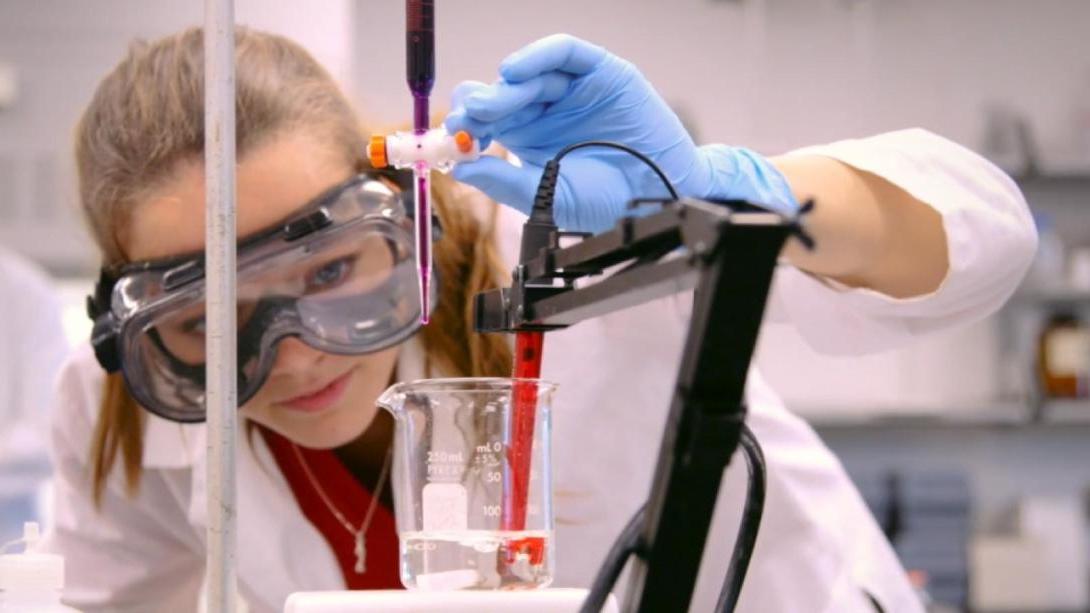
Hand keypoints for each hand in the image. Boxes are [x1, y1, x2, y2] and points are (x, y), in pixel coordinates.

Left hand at [444, 34, 797, 231]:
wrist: (661, 194)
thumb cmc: (610, 200)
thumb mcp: (548, 198)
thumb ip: (505, 182)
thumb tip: (461, 167)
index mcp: (529, 139)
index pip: (487, 122)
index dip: (466, 126)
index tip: (451, 138)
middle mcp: (545, 111)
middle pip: (501, 95)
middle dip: (480, 105)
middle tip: (469, 119)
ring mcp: (571, 89)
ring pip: (528, 75)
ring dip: (504, 86)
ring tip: (491, 103)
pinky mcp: (599, 72)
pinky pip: (564, 53)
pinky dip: (537, 55)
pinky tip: (515, 71)